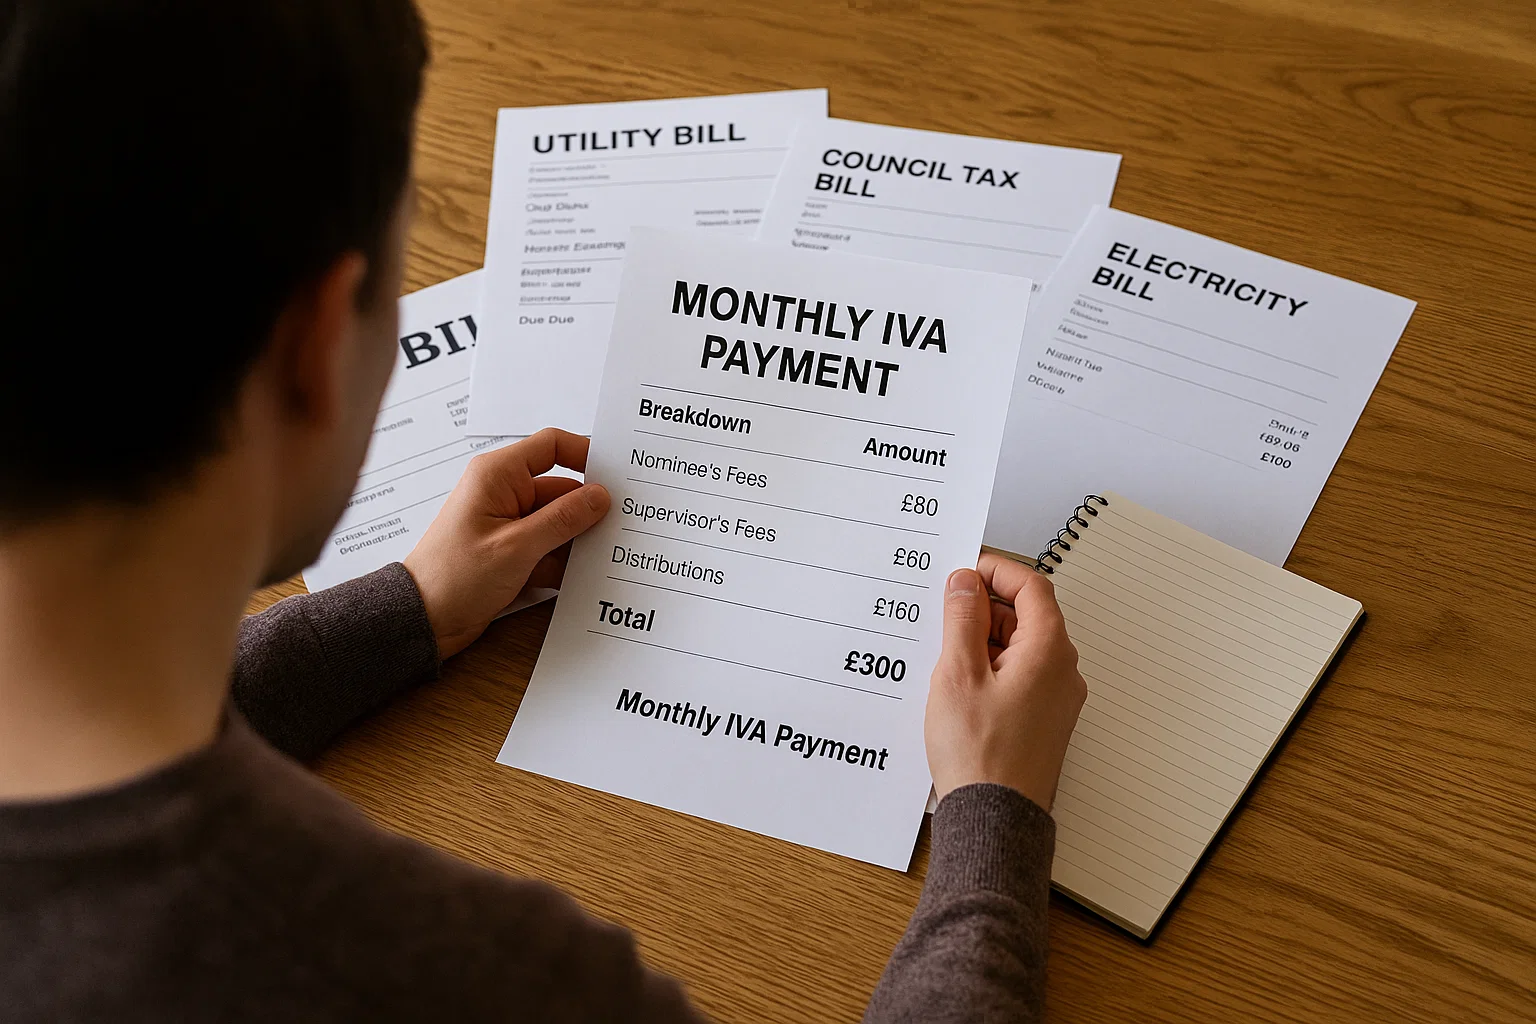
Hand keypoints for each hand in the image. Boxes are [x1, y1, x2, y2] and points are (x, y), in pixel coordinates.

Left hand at [403, 428, 610, 658]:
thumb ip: (563, 519)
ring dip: (578, 540)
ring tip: (606, 556)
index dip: (586, 455)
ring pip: (560, 522)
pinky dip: (565, 561)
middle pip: (563, 489)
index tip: (615, 477)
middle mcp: (505, 493)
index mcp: (498, 476)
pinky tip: (582, 577)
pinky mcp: (513, 551)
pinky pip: (551, 546)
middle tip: (623, 526)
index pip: (552, 446)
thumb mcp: (516, 547)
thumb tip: (600, 496)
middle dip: (589, 510)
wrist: (424, 620)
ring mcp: (510, 523)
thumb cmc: (454, 577)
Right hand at [925, 551, 1086, 810]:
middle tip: (944, 611)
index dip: (996, 571)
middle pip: (1027, 616)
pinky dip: (989, 668)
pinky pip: (1018, 677)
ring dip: (983, 640)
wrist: (995, 819)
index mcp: (1048, 651)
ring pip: (1020, 648)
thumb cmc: (980, 754)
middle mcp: (1062, 672)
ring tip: (942, 654)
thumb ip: (962, 619)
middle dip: (984, 607)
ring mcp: (1055, 699)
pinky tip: (957, 684)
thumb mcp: (958, 674)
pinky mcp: (1041, 721)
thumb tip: (964, 583)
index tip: (964, 571)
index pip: (1032, 586)